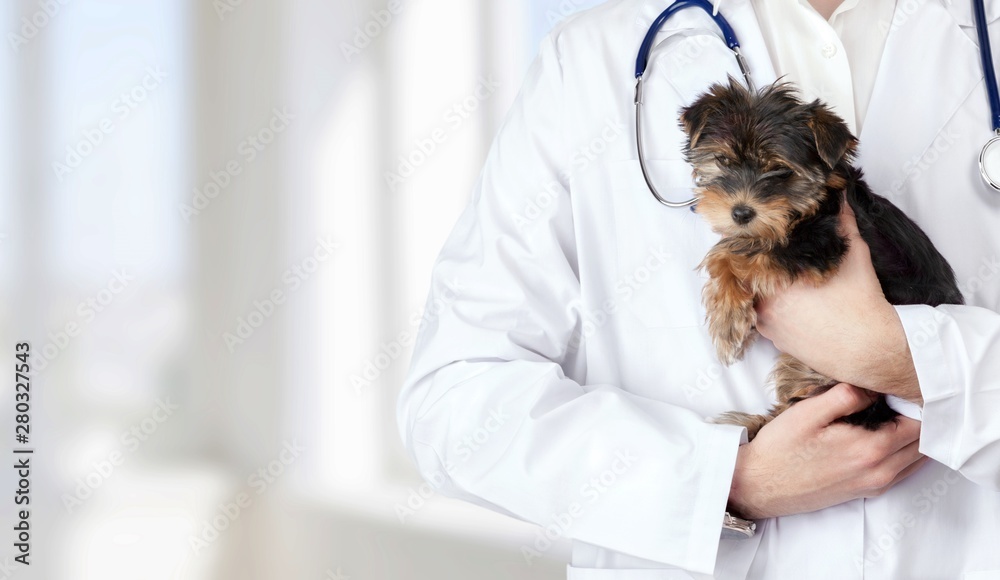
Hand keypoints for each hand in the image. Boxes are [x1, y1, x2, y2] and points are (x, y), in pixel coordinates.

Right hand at [728, 383, 928, 519]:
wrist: (760, 485)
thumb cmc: (781, 448)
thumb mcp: (809, 412)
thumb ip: (847, 395)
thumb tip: (875, 387)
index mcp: (870, 449)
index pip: (918, 421)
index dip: (912, 400)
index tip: (896, 384)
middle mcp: (880, 471)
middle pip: (923, 441)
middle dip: (918, 417)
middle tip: (895, 396)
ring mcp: (875, 484)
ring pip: (916, 458)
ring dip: (912, 436)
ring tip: (890, 413)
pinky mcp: (866, 491)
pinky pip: (902, 470)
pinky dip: (903, 451)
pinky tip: (880, 434)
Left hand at [755, 200, 920, 401]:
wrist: (870, 350)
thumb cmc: (862, 302)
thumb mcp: (853, 255)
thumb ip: (842, 223)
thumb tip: (839, 196)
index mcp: (778, 279)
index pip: (751, 254)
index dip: (755, 244)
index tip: (763, 236)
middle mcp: (765, 303)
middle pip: (749, 277)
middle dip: (759, 266)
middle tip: (772, 257)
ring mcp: (766, 324)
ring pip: (754, 297)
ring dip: (763, 288)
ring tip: (781, 278)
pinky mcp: (774, 341)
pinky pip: (762, 318)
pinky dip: (770, 308)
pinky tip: (787, 301)